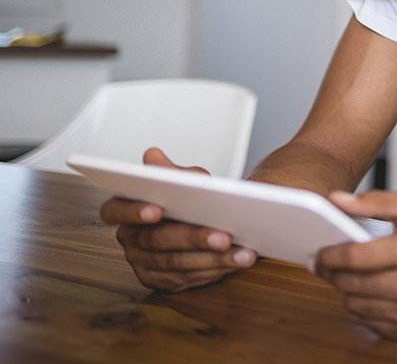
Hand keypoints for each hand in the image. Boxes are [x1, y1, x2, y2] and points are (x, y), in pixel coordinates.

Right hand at [100, 147, 255, 291]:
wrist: (210, 218)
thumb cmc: (193, 197)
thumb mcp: (186, 179)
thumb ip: (172, 172)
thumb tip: (153, 156)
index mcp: (126, 208)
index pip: (114, 211)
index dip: (132, 211)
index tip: (157, 209)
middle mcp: (130, 238)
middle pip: (157, 240)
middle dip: (193, 238)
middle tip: (224, 236)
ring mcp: (144, 263)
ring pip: (177, 263)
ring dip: (213, 259)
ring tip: (242, 252)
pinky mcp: (163, 281)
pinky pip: (188, 278)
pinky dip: (215, 270)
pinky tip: (236, 261)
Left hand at [316, 191, 396, 339]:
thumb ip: (375, 202)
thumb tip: (338, 201)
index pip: (356, 257)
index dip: (330, 255)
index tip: (321, 253)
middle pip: (352, 284)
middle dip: (335, 273)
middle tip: (333, 264)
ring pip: (356, 306)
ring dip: (348, 291)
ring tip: (356, 276)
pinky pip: (370, 323)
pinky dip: (365, 308)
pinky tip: (373, 293)